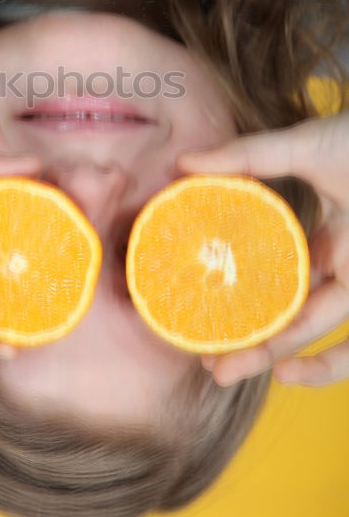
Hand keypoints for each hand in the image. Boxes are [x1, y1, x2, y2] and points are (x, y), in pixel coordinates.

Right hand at [177, 113, 348, 386]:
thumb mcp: (304, 145)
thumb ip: (247, 157)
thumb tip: (184, 163)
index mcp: (325, 236)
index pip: (275, 274)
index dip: (239, 292)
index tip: (199, 303)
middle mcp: (341, 266)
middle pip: (287, 310)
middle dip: (245, 338)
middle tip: (204, 355)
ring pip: (312, 329)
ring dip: (270, 355)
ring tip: (224, 371)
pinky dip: (326, 366)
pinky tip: (289, 371)